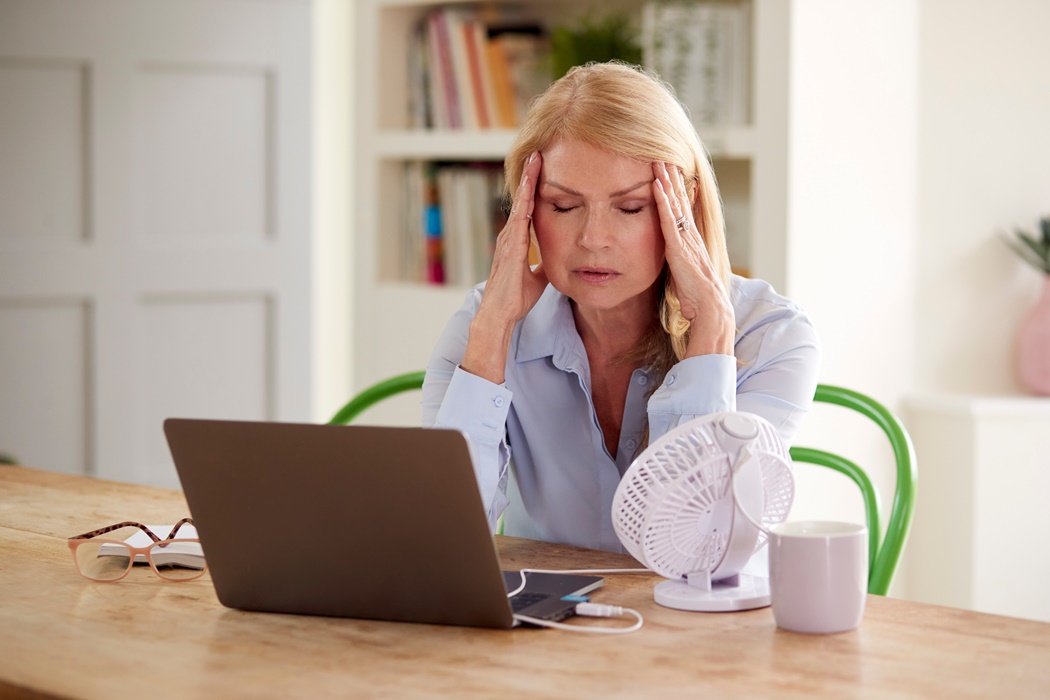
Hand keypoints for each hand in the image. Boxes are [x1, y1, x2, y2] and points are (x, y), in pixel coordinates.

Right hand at [461, 152, 547, 382]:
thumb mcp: (538, 277)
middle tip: (539, 151)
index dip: (535, 188)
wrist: (501, 314)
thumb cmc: (516, 297)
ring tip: (535, 158)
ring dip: (527, 181)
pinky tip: (529, 185)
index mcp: (517, 240)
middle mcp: (511, 235)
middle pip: (523, 198)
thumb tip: (558, 259)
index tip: (544, 168)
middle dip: (530, 175)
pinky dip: (524, 199)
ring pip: (520, 202)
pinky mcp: (511, 246)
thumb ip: (544, 265)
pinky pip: (519, 217)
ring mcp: (508, 238)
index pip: (529, 207)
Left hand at [652, 161, 734, 356]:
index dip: (676, 191)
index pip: (682, 211)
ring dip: (667, 182)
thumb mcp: (683, 275)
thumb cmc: (696, 300)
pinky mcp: (680, 248)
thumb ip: (677, 263)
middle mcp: (691, 237)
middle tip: (664, 156)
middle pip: (681, 201)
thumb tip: (670, 260)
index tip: (669, 173)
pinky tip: (656, 186)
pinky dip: (663, 202)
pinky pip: (669, 220)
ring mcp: (687, 240)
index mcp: (691, 243)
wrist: (710, 310)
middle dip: (672, 178)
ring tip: (659, 161)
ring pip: (676, 205)